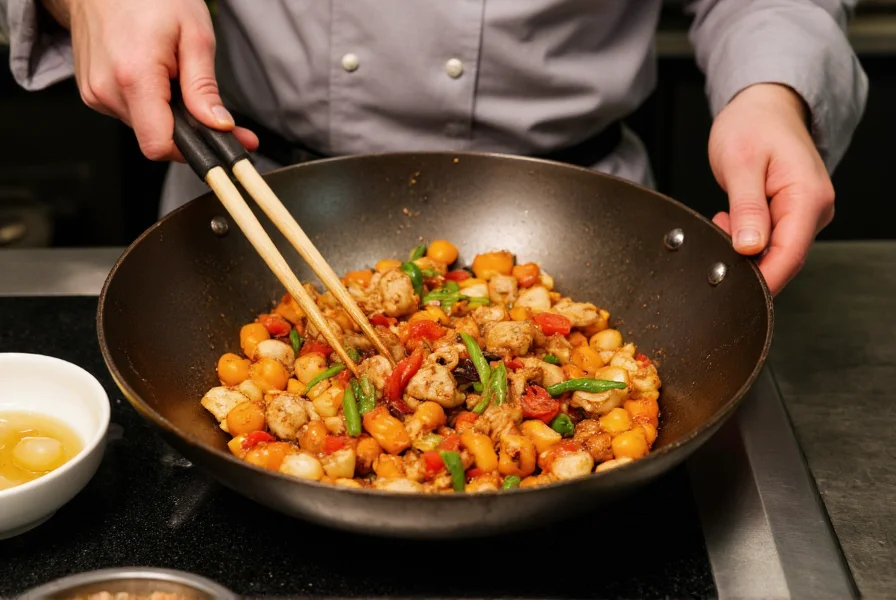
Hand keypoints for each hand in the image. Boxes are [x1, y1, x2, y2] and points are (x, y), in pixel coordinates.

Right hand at [47, 0, 257, 160]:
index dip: (194, 150)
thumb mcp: (194, 34)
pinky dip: (152, 104)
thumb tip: (218, 125)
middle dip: (191, 131)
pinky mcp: (93, 93)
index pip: (160, 144)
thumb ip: (204, 87)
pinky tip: (158, 79)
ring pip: (146, 127)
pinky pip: (132, 113)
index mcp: (133, 76)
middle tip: (219, 117)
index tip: (220, 144)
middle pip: (157, 138)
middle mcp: (107, 90)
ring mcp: (96, 93)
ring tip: (178, 80)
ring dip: (170, 115)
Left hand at [707, 83, 833, 295]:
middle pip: (782, 258)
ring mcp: (804, 213)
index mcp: (806, 197)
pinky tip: (728, 222)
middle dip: (747, 264)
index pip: (788, 255)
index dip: (762, 279)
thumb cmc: (752, 125)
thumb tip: (750, 247)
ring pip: (774, 251)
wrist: (762, 106)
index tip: (735, 291)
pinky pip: (770, 239)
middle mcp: (813, 209)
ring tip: (720, 222)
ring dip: (743, 249)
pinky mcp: (791, 214)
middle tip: (714, 248)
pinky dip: (745, 239)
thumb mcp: (741, 164)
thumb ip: (746, 208)